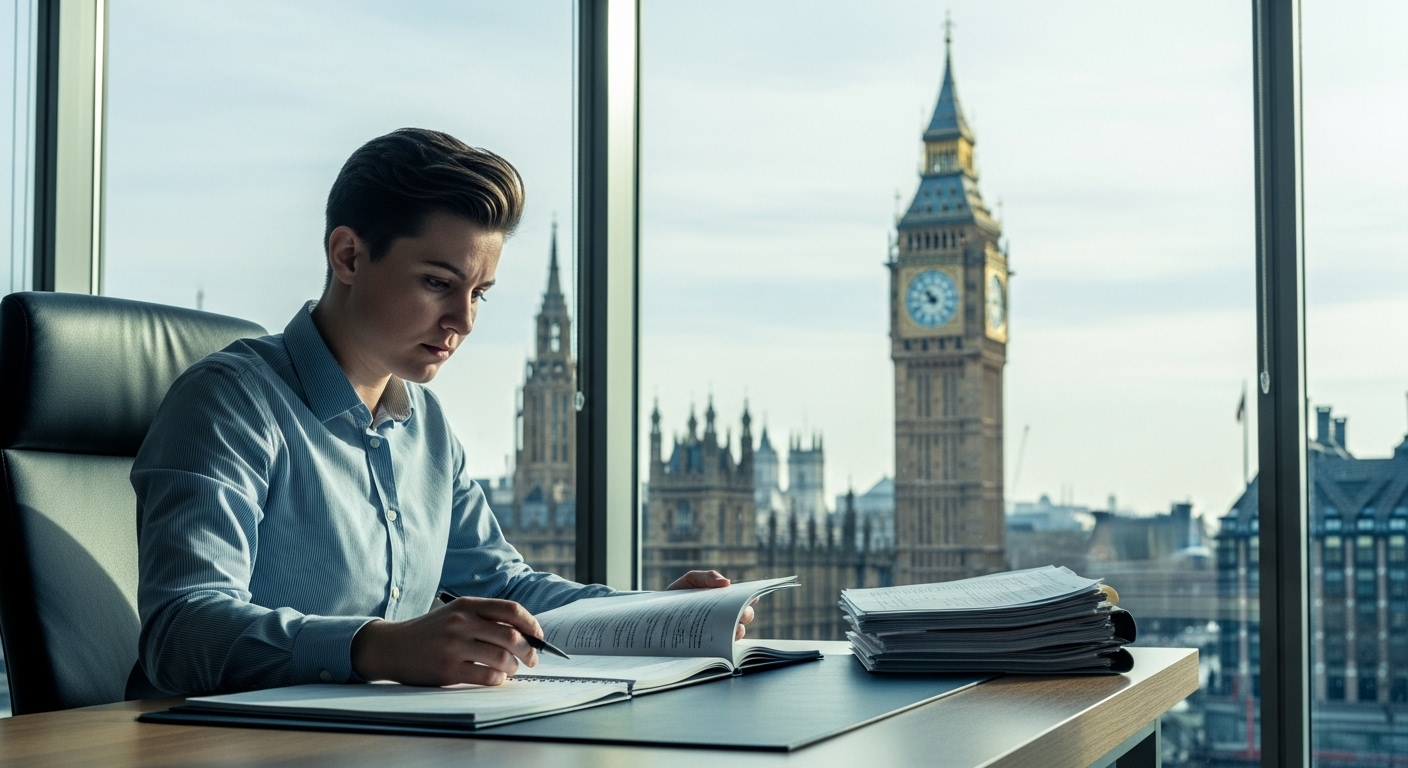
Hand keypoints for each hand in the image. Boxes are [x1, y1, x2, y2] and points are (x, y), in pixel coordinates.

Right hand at [351, 597, 539, 686]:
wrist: (391, 646)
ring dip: (513, 667)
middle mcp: (461, 623)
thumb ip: (484, 618)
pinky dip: (498, 679)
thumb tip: (523, 633)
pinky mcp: (447, 670)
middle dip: (528, 650)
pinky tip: (496, 678)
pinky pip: (486, 676)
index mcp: (466, 605)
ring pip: (501, 657)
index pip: (510, 609)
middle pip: (511, 635)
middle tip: (532, 659)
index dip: (531, 623)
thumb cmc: (429, 631)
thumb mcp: (454, 614)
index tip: (539, 636)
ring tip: (511, 669)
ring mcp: (453, 646)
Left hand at [665, 570, 757, 640]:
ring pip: (739, 632)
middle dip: (744, 614)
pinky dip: (724, 643)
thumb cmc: (678, 594)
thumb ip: (707, 577)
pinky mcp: (712, 644)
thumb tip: (726, 582)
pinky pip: (724, 646)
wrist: (659, 613)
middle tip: (737, 614)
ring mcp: (721, 630)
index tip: (752, 597)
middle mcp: (728, 615)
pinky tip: (717, 640)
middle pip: (747, 615)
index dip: (752, 597)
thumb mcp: (691, 580)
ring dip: (736, 630)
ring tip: (726, 628)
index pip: (746, 598)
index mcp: (726, 598)